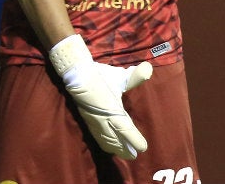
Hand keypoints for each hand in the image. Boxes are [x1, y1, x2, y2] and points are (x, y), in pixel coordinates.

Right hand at [49, 34, 152, 158]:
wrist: (76, 75)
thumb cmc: (100, 76)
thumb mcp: (119, 76)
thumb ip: (135, 76)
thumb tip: (148, 68)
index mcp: (112, 110)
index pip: (126, 129)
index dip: (134, 140)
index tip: (143, 148)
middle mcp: (103, 120)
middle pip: (115, 140)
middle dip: (124, 149)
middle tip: (133, 156)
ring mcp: (94, 122)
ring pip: (105, 140)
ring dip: (115, 148)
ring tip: (123, 154)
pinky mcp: (88, 122)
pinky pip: (97, 137)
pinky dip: (104, 144)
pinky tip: (107, 147)